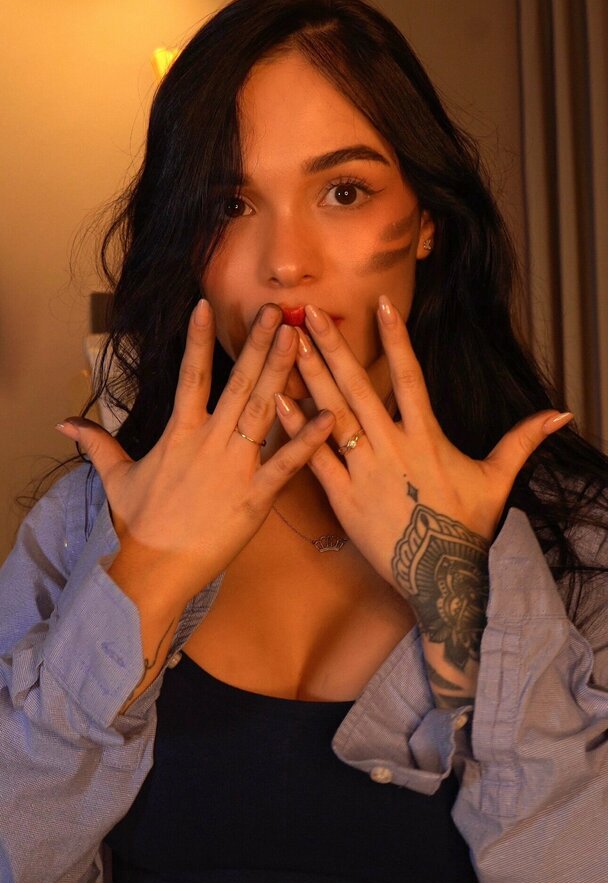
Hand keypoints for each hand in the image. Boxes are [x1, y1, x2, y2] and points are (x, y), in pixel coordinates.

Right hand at [55, 300, 334, 605]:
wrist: (153, 569)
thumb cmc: (137, 524)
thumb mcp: (115, 477)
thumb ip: (96, 443)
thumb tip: (65, 423)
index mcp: (179, 434)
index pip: (190, 376)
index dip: (198, 340)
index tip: (207, 305)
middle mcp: (209, 442)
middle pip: (237, 384)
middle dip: (256, 345)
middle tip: (274, 312)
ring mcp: (234, 467)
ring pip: (263, 411)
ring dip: (281, 373)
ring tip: (296, 340)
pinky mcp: (255, 496)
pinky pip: (286, 464)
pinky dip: (308, 440)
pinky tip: (329, 415)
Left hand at [275, 296, 572, 619]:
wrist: (440, 577)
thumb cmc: (467, 527)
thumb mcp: (497, 480)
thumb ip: (521, 442)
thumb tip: (560, 414)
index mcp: (426, 437)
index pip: (410, 376)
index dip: (396, 339)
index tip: (381, 305)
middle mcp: (392, 447)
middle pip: (359, 388)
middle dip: (334, 348)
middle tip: (310, 314)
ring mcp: (365, 471)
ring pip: (332, 416)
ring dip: (310, 379)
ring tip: (289, 346)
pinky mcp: (343, 498)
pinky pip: (315, 458)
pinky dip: (297, 430)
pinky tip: (278, 401)